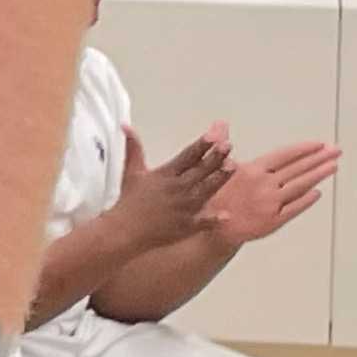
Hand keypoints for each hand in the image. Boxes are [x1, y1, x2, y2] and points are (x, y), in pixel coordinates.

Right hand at [115, 123, 233, 250]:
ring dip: (219, 178)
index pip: (187, 156)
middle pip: (200, 170)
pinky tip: (227, 214)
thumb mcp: (131, 171)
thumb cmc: (128, 201)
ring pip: (206, 190)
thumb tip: (126, 126)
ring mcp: (183, 208)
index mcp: (165, 175)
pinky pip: (203, 221)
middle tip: (228, 146)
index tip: (212, 135)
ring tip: (233, 166)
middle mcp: (176, 189)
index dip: (201, 145)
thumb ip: (133, 147)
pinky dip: (214, 219)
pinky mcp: (186, 225)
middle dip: (215, 157)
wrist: (124, 230)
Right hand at [203, 139, 338, 245]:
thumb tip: (220, 124)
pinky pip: (295, 208)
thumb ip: (222, 144)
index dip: (303, 149)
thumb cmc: (211, 195)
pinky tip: (317, 192)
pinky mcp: (273, 221)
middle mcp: (264, 185)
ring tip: (334, 166)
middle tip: (336, 150)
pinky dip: (307, 199)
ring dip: (319, 175)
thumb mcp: (213, 166)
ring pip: (300, 186)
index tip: (319, 144)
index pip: (284, 155)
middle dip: (319, 158)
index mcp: (252, 170)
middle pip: (297, 169)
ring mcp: (271, 204)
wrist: (209, 228)